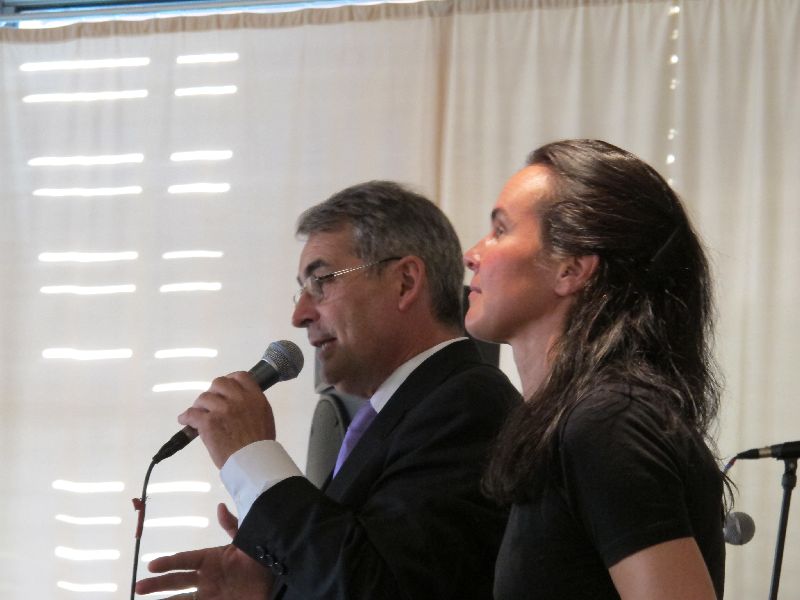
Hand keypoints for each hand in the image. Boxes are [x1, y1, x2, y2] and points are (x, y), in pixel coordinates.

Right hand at [136, 504, 273, 598]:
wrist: (275, 583)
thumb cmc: (260, 559)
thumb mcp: (247, 540)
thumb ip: (233, 525)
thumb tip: (220, 506)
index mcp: (210, 559)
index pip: (184, 560)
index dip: (168, 563)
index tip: (151, 565)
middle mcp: (206, 577)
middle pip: (177, 581)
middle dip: (157, 584)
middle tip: (139, 587)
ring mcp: (209, 594)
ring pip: (181, 599)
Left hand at [179, 371, 276, 467]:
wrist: (252, 461)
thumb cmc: (260, 443)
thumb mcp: (264, 416)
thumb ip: (252, 404)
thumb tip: (239, 401)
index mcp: (255, 397)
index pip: (240, 376)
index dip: (231, 380)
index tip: (225, 389)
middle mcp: (238, 399)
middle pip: (219, 383)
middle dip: (213, 392)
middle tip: (211, 403)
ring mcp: (222, 409)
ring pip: (204, 397)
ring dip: (200, 405)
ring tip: (200, 414)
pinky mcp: (208, 422)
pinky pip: (191, 413)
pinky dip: (186, 417)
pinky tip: (184, 420)